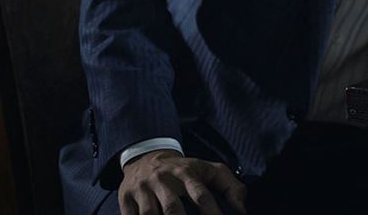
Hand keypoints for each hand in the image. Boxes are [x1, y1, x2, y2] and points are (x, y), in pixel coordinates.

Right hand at [119, 149, 245, 214]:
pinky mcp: (125, 198)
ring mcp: (143, 189)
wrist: (147, 157)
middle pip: (173, 208)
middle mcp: (164, 180)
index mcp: (187, 172)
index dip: (212, 212)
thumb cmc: (184, 170)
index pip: (201, 195)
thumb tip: (242, 210)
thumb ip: (230, 186)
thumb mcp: (209, 170)